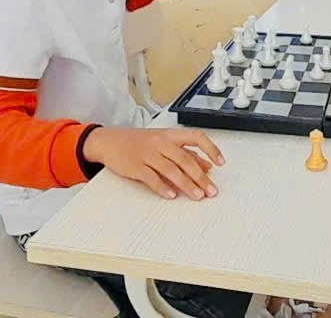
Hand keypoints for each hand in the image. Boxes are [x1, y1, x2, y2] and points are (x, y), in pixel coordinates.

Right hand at [82, 126, 224, 199]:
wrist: (110, 141)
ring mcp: (147, 154)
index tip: (220, 163)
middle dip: (200, 176)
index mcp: (170, 135)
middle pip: (185, 159)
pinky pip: (151, 178)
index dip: (210, 149)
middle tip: (211, 190)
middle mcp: (160, 142)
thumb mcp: (163, 142)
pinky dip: (163, 187)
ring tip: (197, 196)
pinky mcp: (135, 166)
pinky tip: (172, 195)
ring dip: (186, 184)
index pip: (196, 137)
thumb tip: (207, 165)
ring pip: (171, 169)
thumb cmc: (139, 142)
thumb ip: (185, 153)